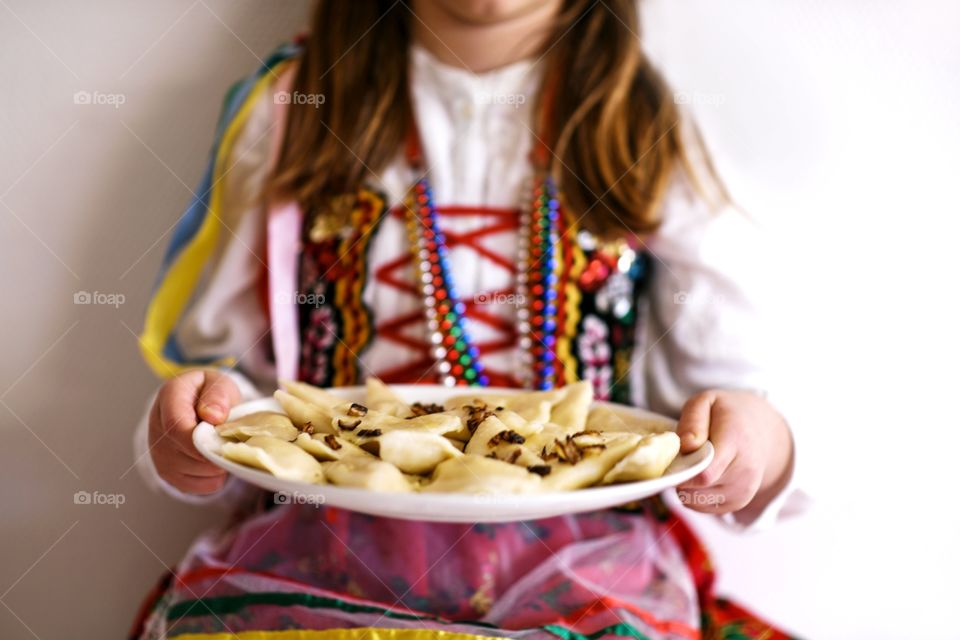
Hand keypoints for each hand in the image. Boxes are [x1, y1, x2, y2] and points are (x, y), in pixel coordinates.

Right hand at [148, 369, 240, 494]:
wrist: (198, 405)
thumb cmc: (211, 393)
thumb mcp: (219, 383)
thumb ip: (218, 395)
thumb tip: (213, 417)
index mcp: (168, 397)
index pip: (176, 425)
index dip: (200, 439)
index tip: (222, 440)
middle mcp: (156, 427)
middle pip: (185, 453)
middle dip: (215, 452)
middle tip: (232, 442)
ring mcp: (158, 453)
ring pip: (192, 472)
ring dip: (216, 465)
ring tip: (222, 447)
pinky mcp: (168, 474)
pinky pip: (197, 486)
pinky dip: (214, 478)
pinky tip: (216, 461)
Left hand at [675, 389, 792, 519]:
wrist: (761, 431)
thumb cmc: (727, 414)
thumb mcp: (706, 401)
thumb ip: (693, 420)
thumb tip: (686, 445)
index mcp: (737, 442)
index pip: (704, 473)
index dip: (681, 469)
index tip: (673, 456)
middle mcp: (745, 471)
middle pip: (698, 487)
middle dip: (680, 475)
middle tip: (681, 456)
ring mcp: (744, 491)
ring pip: (696, 500)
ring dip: (685, 486)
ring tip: (693, 463)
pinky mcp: (738, 504)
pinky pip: (701, 506)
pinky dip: (693, 494)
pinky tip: (700, 475)